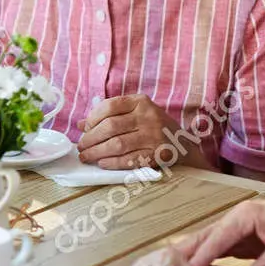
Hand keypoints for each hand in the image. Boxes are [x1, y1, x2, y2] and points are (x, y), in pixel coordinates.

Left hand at [78, 93, 207, 171]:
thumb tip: (81, 125)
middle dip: (90, 138)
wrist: (184, 146)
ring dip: (96, 152)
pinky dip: (112, 162)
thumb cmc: (153, 128)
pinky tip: (102, 163)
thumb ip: (110, 116)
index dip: (92, 118)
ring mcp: (154, 136)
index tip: (84, 129)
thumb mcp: (135, 114)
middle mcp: (148, 117)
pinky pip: (128, 160)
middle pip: (110, 127)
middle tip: (81, 147)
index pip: (110, 106)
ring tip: (86, 156)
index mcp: (141, 102)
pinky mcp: (157, 155)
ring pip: (117, 144)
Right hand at [173, 197, 264, 265]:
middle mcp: (239, 219)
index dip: (202, 256)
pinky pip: (223, 249)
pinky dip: (209, 257)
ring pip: (211, 241)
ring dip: (194, 253)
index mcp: (245, 215)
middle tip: (163, 264)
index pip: (217, 238)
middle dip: (186, 250)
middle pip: (206, 236)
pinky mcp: (248, 239)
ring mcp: (242, 229)